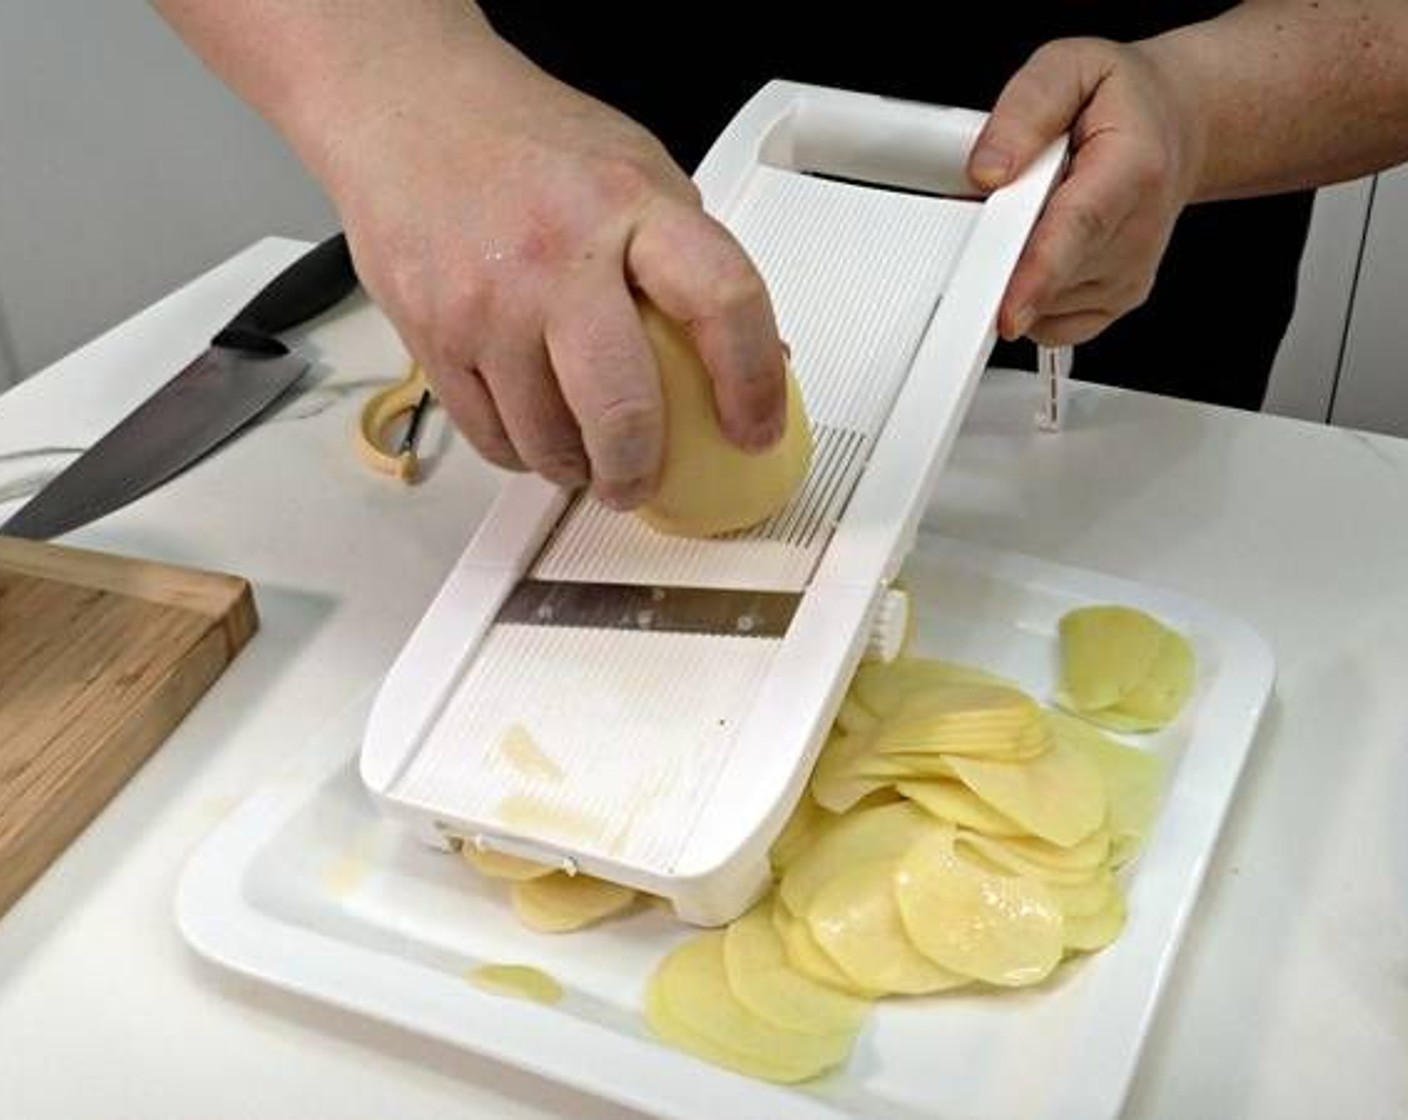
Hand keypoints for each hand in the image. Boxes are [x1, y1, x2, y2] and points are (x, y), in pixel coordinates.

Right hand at [320, 37, 786, 507]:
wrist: (406, 108)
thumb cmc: (527, 142)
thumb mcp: (636, 171)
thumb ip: (690, 259)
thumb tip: (753, 356)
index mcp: (631, 204)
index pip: (723, 300)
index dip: (753, 382)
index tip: (754, 427)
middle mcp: (558, 255)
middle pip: (622, 407)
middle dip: (641, 469)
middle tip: (645, 480)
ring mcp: (488, 303)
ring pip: (548, 441)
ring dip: (577, 467)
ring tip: (587, 452)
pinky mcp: (433, 337)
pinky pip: (491, 437)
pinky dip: (523, 452)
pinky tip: (536, 430)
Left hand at [968, 37, 1204, 345]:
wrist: (1175, 125)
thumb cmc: (1122, 99)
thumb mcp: (1071, 65)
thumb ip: (1026, 109)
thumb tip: (987, 170)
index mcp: (1132, 167)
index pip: (1079, 229)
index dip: (1039, 274)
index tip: (1007, 310)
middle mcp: (1138, 231)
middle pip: (1053, 274)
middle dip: (1003, 262)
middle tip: (998, 214)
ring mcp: (1128, 273)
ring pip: (1044, 303)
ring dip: (1017, 270)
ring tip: (1038, 213)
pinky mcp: (1115, 301)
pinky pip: (1052, 324)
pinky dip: (1030, 297)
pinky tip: (1043, 250)